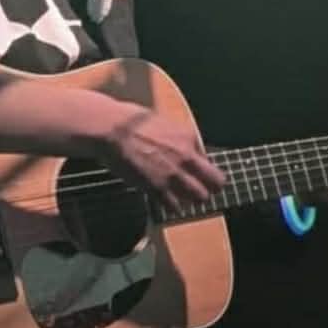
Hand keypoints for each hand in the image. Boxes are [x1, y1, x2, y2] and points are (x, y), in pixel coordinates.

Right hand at [101, 104, 225, 213]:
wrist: (112, 129)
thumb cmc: (131, 121)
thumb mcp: (163, 122)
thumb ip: (177, 138)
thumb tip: (182, 148)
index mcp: (188, 137)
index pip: (210, 161)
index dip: (203, 170)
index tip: (197, 174)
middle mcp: (187, 157)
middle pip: (216, 182)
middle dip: (209, 188)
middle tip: (200, 191)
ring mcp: (173, 174)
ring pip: (200, 197)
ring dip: (193, 199)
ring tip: (184, 199)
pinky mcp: (157, 188)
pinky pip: (175, 206)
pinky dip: (173, 207)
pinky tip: (167, 203)